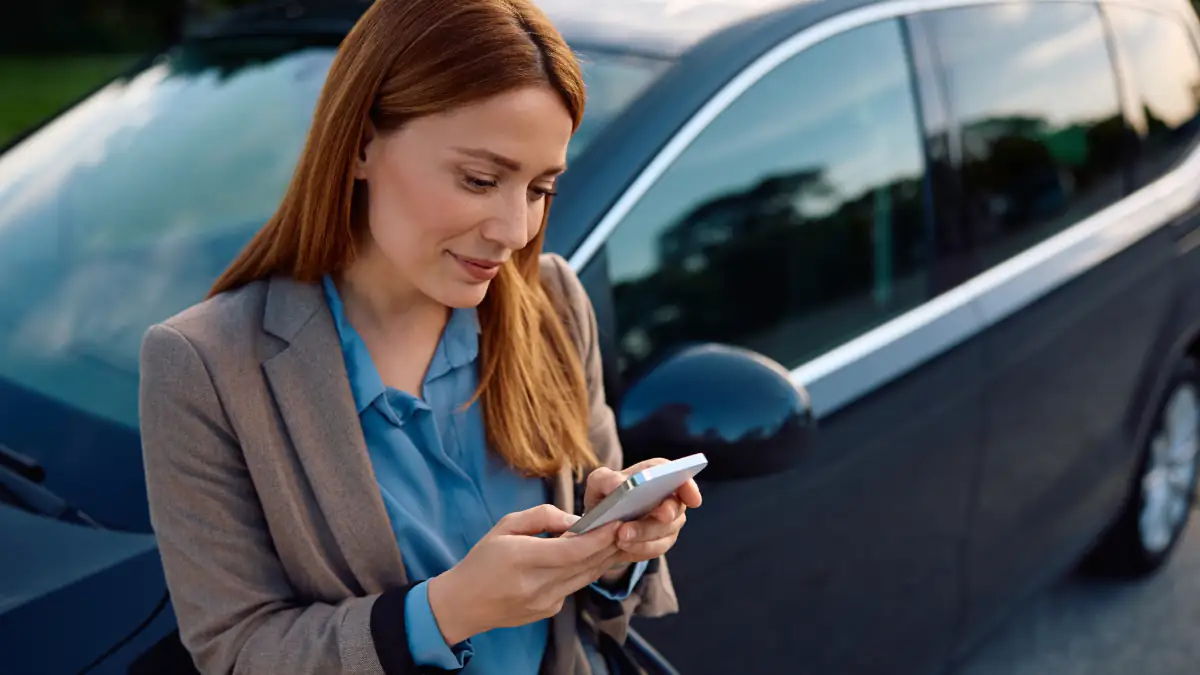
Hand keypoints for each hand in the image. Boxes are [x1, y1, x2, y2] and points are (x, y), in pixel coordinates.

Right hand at [426, 504, 622, 644]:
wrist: (464, 604)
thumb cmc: (482, 560)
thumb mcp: (505, 526)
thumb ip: (542, 517)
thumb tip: (576, 519)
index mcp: (523, 559)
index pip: (573, 550)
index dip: (600, 536)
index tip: (618, 520)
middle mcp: (537, 585)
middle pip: (587, 564)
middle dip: (609, 543)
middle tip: (627, 523)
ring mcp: (545, 602)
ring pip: (586, 577)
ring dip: (604, 557)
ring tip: (616, 536)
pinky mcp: (549, 610)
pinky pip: (575, 586)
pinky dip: (586, 569)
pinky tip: (591, 555)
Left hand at [583, 459, 702, 581]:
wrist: (601, 525)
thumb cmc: (605, 496)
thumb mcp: (598, 484)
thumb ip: (605, 479)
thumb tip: (619, 484)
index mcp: (656, 475)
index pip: (678, 474)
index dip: (688, 486)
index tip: (693, 500)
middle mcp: (668, 497)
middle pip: (675, 506)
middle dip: (663, 515)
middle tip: (654, 517)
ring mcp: (668, 522)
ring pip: (666, 530)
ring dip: (643, 535)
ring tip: (620, 536)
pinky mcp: (662, 541)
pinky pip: (656, 547)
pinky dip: (640, 548)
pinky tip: (623, 546)